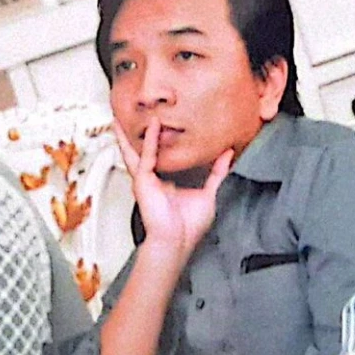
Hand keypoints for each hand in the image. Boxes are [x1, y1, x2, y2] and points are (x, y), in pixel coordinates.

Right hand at [116, 115, 233, 257]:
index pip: (159, 158)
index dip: (159, 142)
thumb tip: (227, 154)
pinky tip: (153, 124)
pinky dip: (150, 139)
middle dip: (134, 135)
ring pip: (136, 150)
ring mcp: (145, 179)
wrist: (177, 240)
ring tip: (126, 115)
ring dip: (130, 133)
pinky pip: (147, 155)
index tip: (163, 124)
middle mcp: (152, 179)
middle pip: (141, 152)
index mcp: (164, 182)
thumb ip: (216, 172)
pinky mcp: (143, 180)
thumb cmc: (188, 225)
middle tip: (131, 116)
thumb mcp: (208, 192)